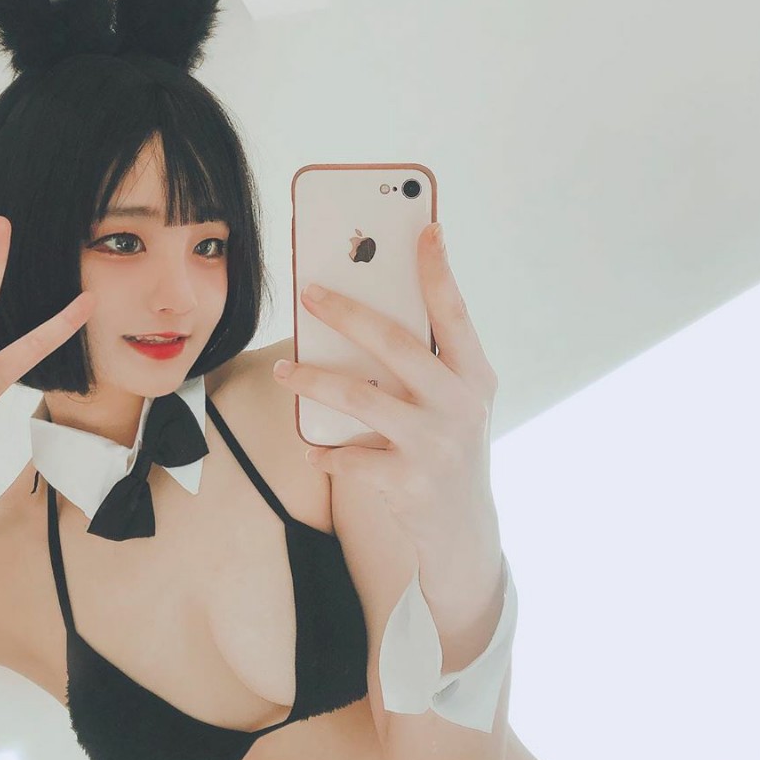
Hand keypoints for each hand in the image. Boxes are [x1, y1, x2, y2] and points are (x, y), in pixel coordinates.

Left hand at [272, 222, 498, 548]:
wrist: (463, 530)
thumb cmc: (448, 445)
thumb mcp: (454, 402)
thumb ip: (426, 363)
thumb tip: (365, 312)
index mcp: (476, 376)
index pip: (455, 313)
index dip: (439, 271)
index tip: (425, 230)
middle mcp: (461, 405)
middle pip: (395, 344)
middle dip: (346, 312)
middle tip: (308, 292)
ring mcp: (436, 445)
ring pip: (359, 397)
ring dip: (313, 380)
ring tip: (284, 370)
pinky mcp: (409, 483)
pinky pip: (351, 457)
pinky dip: (325, 451)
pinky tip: (313, 449)